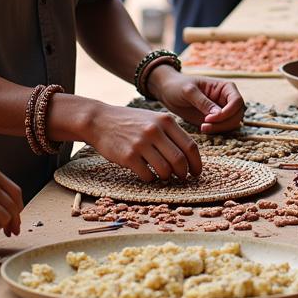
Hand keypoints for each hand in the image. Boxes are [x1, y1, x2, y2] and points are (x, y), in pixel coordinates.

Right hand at [86, 102, 202, 182]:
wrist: (100, 120)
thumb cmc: (130, 122)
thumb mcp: (153, 119)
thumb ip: (171, 132)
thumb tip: (189, 155)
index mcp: (166, 121)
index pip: (190, 146)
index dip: (196, 163)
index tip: (196, 172)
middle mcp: (155, 131)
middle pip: (179, 160)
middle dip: (184, 173)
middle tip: (182, 178)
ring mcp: (141, 143)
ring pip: (165, 170)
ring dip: (167, 178)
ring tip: (164, 176)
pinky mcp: (128, 156)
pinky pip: (147, 175)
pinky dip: (150, 179)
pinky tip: (147, 174)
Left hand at [149, 67, 245, 133]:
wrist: (168, 92)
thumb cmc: (178, 86)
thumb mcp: (188, 91)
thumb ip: (203, 101)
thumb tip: (218, 114)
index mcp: (225, 87)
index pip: (237, 101)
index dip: (227, 112)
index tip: (208, 118)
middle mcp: (227, 99)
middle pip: (237, 115)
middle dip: (223, 123)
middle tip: (204, 126)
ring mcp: (222, 110)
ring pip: (232, 124)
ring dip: (220, 129)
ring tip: (202, 128)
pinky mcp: (215, 120)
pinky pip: (223, 129)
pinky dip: (216, 131)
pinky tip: (202, 129)